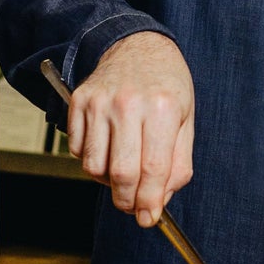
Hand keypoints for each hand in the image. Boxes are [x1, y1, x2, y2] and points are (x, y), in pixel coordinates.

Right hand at [65, 32, 194, 225]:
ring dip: (107, 181)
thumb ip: (178, 164)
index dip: (150, 201)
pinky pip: (76, 150)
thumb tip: (159, 201)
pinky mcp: (79, 101)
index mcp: (163, 108)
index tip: (148, 217)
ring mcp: (100, 101)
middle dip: (127, 200)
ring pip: (93, 166)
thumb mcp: (186, 120)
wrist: (137, 45)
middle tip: (133, 205)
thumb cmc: (166, 85)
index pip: (153, 168)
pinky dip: (90, 159)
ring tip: (122, 169)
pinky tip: (107, 148)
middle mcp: (129, 103)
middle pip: (121, 172)